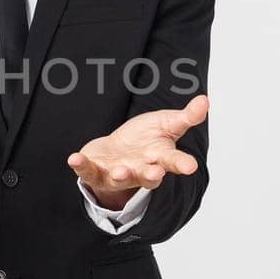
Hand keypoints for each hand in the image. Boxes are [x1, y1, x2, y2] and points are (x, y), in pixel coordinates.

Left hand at [67, 94, 207, 205]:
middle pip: (149, 176)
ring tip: (120, 171)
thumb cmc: (145, 139)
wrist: (116, 152)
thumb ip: (185, 117)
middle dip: (151, 175)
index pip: (174, 162)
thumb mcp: (167, 124)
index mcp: (160, 158)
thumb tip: (205, 100)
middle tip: (155, 173)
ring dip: (121, 175)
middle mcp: (141, 170)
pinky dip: (81, 165)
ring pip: (121, 178)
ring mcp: (118, 174)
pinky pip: (87, 171)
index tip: (190, 166)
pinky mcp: (96, 172)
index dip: (182, 164)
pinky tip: (74, 158)